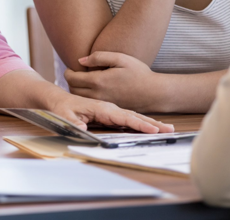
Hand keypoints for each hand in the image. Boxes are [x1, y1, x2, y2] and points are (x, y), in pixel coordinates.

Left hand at [46, 90, 173, 133]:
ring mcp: (111, 111)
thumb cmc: (62, 106)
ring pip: (133, 118)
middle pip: (133, 117)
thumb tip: (83, 130)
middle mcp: (109, 108)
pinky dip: (141, 124)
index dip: (138, 124)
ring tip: (168, 130)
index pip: (123, 117)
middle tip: (169, 130)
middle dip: (151, 124)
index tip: (152, 130)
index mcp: (102, 108)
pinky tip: (151, 129)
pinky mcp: (110, 115)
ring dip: (150, 123)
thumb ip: (73, 123)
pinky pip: (128, 120)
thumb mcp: (64, 115)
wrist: (59, 99)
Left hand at [65, 51, 160, 111]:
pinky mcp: (108, 108)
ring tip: (82, 81)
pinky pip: (90, 103)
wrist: (154, 93)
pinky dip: (85, 97)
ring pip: (80, 98)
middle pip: (73, 89)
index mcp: (98, 81)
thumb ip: (99, 57)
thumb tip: (80, 60)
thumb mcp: (120, 58)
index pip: (72, 78)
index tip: (70, 68)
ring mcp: (102, 103)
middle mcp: (98, 94)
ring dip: (77, 90)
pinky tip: (92, 89)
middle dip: (71, 81)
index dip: (68, 72)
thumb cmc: (139, 73)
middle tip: (74, 74)